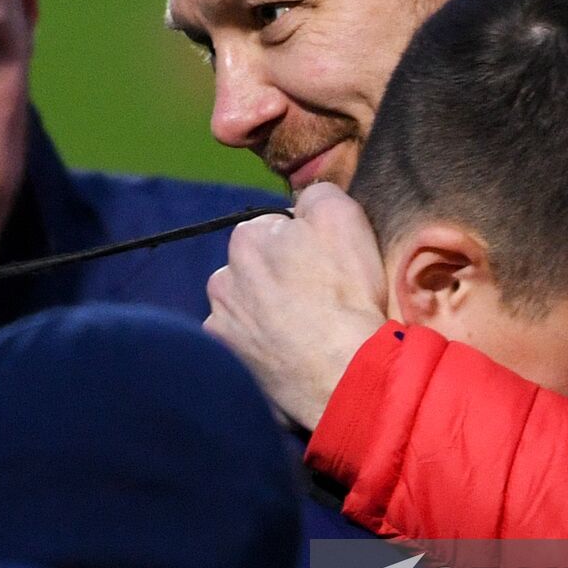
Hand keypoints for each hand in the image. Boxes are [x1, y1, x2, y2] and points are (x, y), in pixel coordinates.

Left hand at [205, 183, 387, 429]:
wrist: (343, 372)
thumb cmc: (345, 292)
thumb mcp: (342, 216)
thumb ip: (316, 195)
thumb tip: (303, 201)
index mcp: (247, 237)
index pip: (275, 229)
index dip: (304, 244)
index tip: (325, 266)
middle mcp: (222, 277)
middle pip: (256, 267)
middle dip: (280, 276)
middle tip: (317, 298)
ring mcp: (221, 322)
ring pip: (247, 305)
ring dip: (266, 311)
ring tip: (303, 328)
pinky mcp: (229, 360)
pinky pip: (244, 342)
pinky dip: (262, 344)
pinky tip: (289, 351)